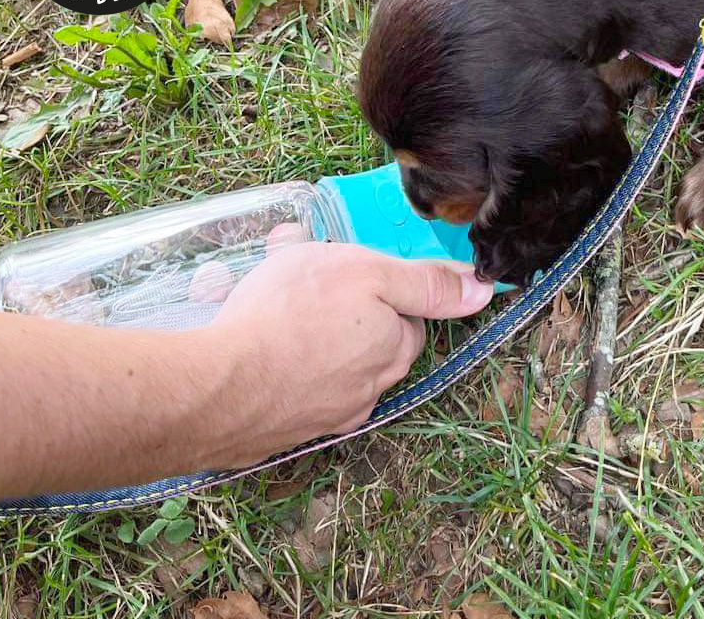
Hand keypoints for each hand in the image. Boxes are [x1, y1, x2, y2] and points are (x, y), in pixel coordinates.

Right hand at [193, 242, 494, 469]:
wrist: (219, 387)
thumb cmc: (292, 315)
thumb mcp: (367, 273)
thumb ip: (426, 282)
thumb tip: (484, 288)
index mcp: (392, 351)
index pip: (407, 320)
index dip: (383, 292)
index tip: (351, 278)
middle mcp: (367, 391)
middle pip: (370, 346)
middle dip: (348, 315)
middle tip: (307, 288)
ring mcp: (325, 415)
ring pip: (329, 367)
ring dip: (310, 339)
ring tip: (269, 311)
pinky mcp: (285, 430)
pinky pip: (293, 389)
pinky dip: (280, 366)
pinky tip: (252, 345)